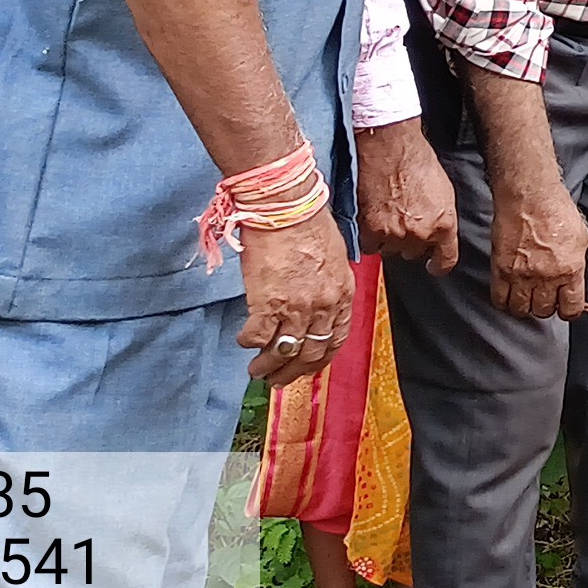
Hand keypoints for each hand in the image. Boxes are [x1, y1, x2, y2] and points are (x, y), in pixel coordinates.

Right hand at [236, 207, 351, 385]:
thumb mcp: (333, 255)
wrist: (285, 207)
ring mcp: (297, 308)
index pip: (336, 338)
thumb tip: (318, 298)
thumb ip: (328, 283)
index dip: (320, 358)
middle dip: (294, 371)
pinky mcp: (269, 303)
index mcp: (343, 293)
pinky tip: (244, 341)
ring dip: (268, 366)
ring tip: (256, 371)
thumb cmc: (307, 222)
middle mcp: (324, 306)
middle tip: (278, 380)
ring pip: (285, 351)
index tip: (307, 367)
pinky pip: (258, 336)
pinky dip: (250, 343)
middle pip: (312, 352)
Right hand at [353, 116, 457, 265]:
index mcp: (444, 224)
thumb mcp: (444, 191)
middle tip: (404, 222)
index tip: (433, 265)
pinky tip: (371, 221)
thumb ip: (441, 217)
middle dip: (411, 242)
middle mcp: (420, 234)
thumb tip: (437, 228)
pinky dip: (370, 237)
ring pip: (391, 251)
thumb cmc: (417, 160)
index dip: (439, 265)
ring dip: (389, 239)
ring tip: (387, 216)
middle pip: (414, 254)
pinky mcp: (370, 230)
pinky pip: (370, 246)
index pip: (446, 260)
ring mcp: (394, 235)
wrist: (390, 147)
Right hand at [489, 174, 587, 320]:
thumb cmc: (556, 210)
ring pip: (521, 310)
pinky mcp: (500, 270)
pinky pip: (499, 299)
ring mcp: (521, 275)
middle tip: (544, 296)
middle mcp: (546, 276)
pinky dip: (504, 301)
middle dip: (546, 306)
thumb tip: (573, 282)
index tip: (565, 307)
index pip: (571, 308)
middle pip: (544, 311)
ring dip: (525, 306)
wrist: (529, 196)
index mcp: (570, 269)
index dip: (569, 310)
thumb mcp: (580, 239)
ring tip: (527, 296)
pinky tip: (510, 294)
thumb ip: (576, 265)